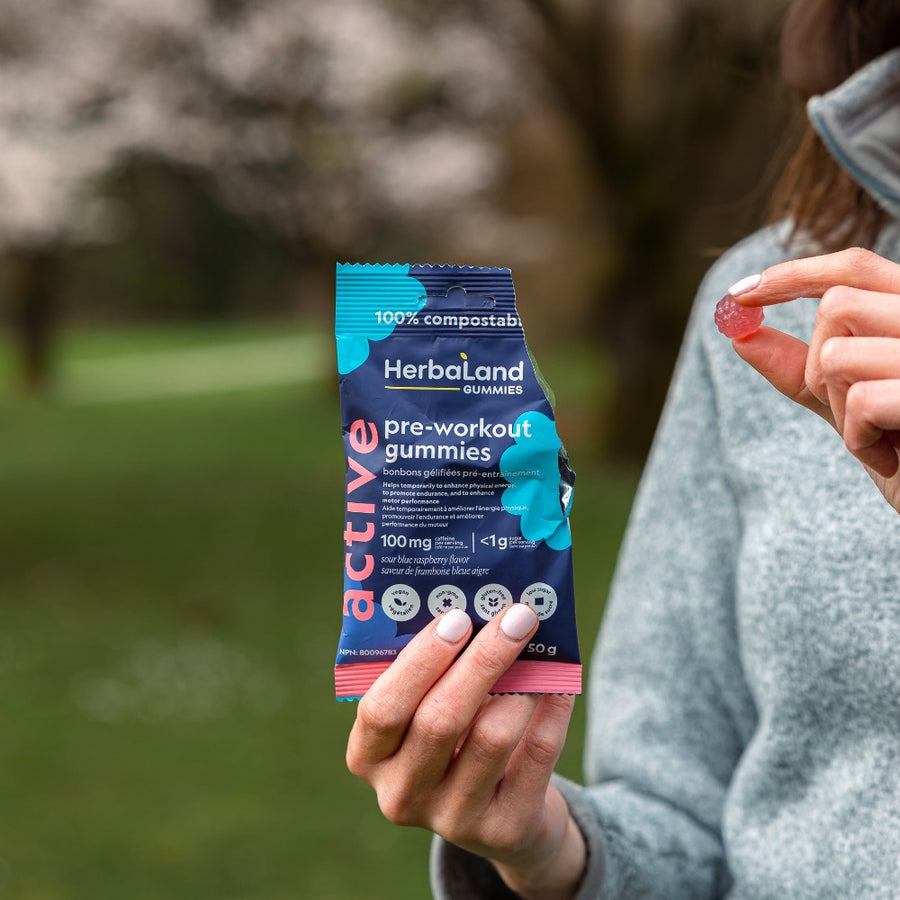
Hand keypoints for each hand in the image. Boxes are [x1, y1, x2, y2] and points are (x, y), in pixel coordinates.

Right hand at [345, 605, 584, 899]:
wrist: (500, 818)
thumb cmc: (454, 738)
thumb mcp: (425, 712)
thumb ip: (434, 671)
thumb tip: (478, 604)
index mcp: (368, 756)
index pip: (383, 708)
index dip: (420, 661)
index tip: (457, 617)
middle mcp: (401, 794)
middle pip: (440, 720)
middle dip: (482, 660)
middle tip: (514, 617)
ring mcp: (451, 819)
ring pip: (491, 737)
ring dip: (521, 685)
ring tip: (538, 647)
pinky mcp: (504, 831)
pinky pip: (535, 756)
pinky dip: (552, 711)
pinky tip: (562, 680)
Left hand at [728, 248, 899, 510]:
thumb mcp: (850, 407)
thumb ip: (801, 371)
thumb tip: (739, 335)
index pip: (855, 266)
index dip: (792, 274)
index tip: (739, 294)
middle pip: (836, 306)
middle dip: (819, 366)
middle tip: (853, 412)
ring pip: (838, 355)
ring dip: (840, 408)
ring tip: (880, 437)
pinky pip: (863, 400)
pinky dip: (860, 440)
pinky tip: (893, 458)